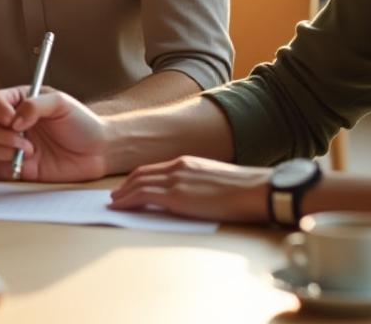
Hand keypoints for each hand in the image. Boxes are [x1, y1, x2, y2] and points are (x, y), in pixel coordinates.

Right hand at [0, 86, 109, 181]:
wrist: (98, 152)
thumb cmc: (82, 123)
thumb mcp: (61, 103)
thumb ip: (35, 105)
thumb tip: (14, 121)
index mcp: (19, 103)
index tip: (12, 120)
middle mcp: (11, 125)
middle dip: (0, 135)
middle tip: (25, 142)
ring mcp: (11, 148)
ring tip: (27, 155)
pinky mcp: (15, 169)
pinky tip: (8, 167)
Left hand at [107, 156, 271, 223]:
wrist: (257, 190)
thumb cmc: (244, 191)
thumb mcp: (214, 181)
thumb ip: (196, 184)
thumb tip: (187, 197)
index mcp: (188, 163)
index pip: (154, 169)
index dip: (138, 178)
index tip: (128, 186)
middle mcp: (178, 167)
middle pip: (141, 174)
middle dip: (125, 185)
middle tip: (115, 195)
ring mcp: (176, 180)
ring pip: (138, 183)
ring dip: (122, 193)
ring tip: (113, 202)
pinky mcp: (177, 195)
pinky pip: (143, 195)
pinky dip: (127, 200)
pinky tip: (119, 207)